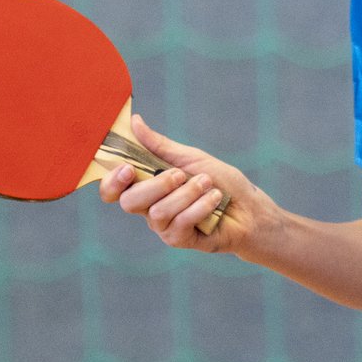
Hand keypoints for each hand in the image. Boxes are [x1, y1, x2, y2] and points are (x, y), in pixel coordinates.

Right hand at [98, 114, 271, 252]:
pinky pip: (180, 223)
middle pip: (129, 202)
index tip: (127, 168)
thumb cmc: (220, 180)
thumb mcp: (190, 157)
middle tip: (180, 174)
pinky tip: (215, 200)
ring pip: (158, 212)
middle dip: (156, 185)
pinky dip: (200, 206)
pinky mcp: (180, 240)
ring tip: (208, 183)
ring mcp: (163, 227)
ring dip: (188, 193)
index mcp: (147, 186)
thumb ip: (160, 145)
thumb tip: (134, 121)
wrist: (249, 207)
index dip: (112, 181)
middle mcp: (150, 208)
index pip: (113, 190)